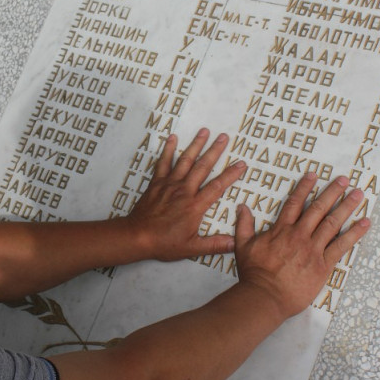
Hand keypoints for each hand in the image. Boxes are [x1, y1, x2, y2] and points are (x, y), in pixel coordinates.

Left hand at [126, 128, 245, 261]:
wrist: (138, 236)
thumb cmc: (165, 243)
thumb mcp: (192, 248)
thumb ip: (215, 244)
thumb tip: (235, 243)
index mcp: (195, 206)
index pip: (217, 187)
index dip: (230, 174)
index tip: (241, 164)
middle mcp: (184, 190)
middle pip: (203, 167)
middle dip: (215, 151)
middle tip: (224, 136)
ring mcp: (169, 184)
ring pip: (185, 161)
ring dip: (196, 145)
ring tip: (204, 131)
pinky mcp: (157, 183)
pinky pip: (163, 163)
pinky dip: (168, 150)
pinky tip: (173, 138)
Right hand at [234, 173, 370, 318]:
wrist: (265, 295)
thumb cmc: (254, 272)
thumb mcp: (242, 245)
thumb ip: (244, 224)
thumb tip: (242, 207)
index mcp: (281, 229)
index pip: (295, 203)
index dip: (304, 187)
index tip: (313, 175)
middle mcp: (299, 235)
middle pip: (318, 208)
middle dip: (332, 192)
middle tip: (344, 180)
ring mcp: (313, 249)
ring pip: (333, 223)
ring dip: (347, 207)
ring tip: (358, 195)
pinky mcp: (323, 264)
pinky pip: (342, 246)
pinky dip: (354, 234)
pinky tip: (365, 224)